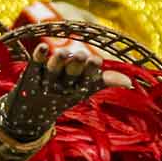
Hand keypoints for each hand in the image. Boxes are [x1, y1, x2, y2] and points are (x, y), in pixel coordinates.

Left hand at [0, 39, 129, 139]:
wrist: (30, 114)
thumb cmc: (64, 94)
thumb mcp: (85, 88)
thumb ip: (106, 81)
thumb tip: (130, 81)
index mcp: (78, 88)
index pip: (88, 80)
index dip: (91, 71)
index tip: (96, 61)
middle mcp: (63, 85)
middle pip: (71, 74)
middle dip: (76, 65)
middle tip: (81, 55)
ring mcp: (46, 80)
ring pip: (53, 70)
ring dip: (58, 62)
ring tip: (62, 53)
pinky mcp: (30, 74)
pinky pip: (35, 64)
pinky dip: (39, 56)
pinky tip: (42, 46)